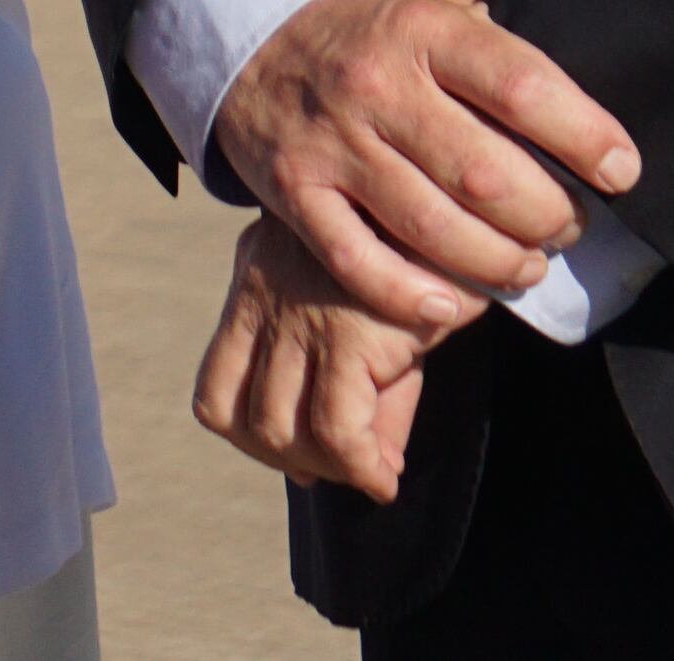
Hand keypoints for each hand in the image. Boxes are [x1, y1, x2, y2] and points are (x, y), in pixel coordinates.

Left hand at [192, 217, 433, 501]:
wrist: (457, 197)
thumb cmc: (421, 253)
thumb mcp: (372, 311)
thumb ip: (364, 389)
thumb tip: (373, 473)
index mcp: (255, 273)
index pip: (216, 385)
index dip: (250, 436)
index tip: (300, 455)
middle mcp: (263, 293)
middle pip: (238, 415)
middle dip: (288, 459)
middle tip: (339, 464)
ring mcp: (301, 317)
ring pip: (278, 429)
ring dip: (323, 467)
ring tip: (365, 467)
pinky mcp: (350, 334)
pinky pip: (338, 430)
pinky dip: (360, 468)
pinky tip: (383, 477)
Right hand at [214, 0, 639, 336]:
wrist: (252, 28)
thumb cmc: (374, 26)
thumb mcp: (437, 0)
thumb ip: (501, 43)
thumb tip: (588, 108)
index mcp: (423, 27)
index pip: (523, 87)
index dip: (585, 137)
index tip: (621, 171)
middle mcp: (375, 84)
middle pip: (485, 175)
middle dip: (547, 216)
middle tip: (568, 226)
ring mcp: (331, 142)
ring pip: (432, 229)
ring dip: (497, 263)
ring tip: (524, 265)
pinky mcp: (294, 191)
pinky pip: (358, 262)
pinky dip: (412, 296)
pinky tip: (451, 306)